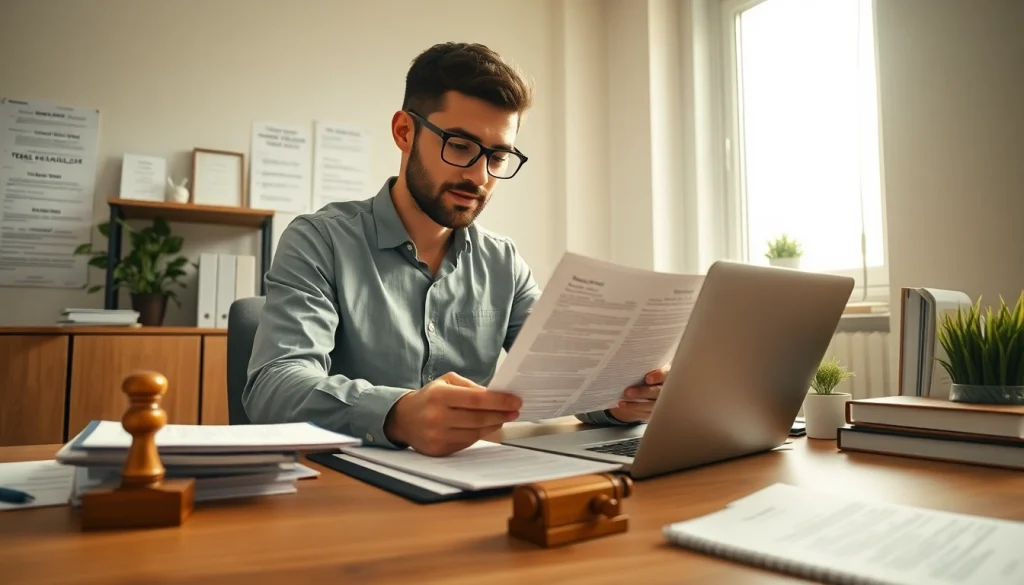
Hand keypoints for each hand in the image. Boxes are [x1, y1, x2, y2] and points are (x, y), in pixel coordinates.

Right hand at [383, 372, 521, 456]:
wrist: (403, 419)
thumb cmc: (429, 397)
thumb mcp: (446, 381)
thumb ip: (470, 386)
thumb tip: (495, 396)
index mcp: (439, 396)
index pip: (477, 399)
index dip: (499, 401)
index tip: (515, 401)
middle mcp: (437, 417)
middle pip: (478, 419)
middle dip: (501, 415)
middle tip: (514, 411)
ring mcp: (437, 436)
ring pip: (475, 433)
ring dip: (493, 426)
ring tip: (502, 419)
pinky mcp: (439, 450)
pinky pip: (467, 443)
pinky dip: (479, 435)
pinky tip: (486, 428)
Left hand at [606, 364, 669, 422]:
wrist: (650, 385)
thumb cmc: (648, 371)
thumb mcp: (649, 366)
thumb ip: (645, 365)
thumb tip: (629, 358)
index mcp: (669, 374)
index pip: (667, 374)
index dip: (658, 376)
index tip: (647, 379)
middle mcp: (669, 389)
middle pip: (658, 392)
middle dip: (643, 392)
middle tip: (628, 392)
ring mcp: (664, 403)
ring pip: (651, 405)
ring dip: (636, 404)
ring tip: (622, 400)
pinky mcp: (656, 411)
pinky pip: (646, 413)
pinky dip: (633, 409)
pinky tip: (623, 405)